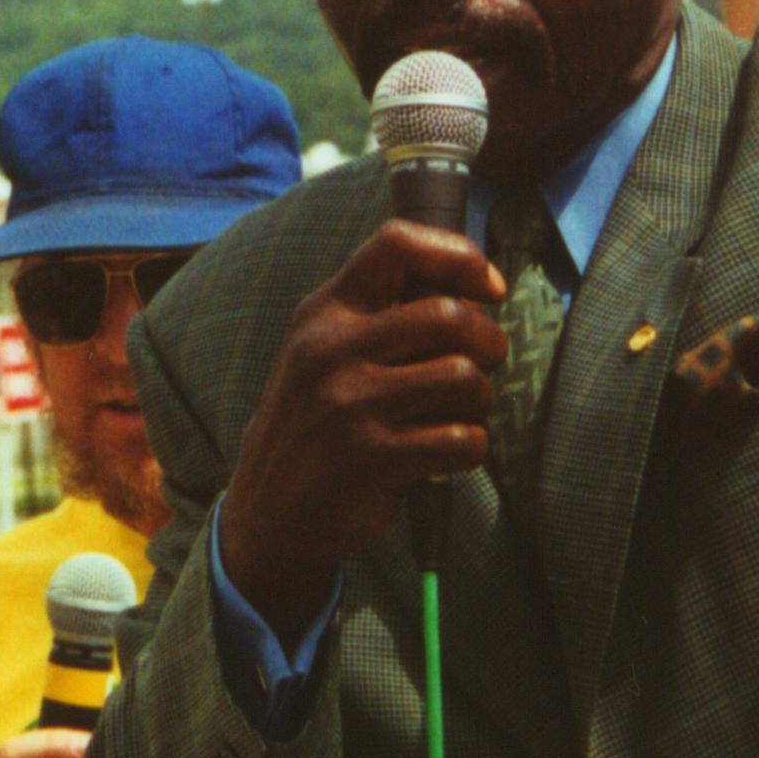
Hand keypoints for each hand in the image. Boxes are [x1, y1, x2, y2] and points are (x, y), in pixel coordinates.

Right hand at [214, 220, 508, 638]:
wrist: (269, 512)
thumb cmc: (318, 421)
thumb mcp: (324, 352)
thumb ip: (381, 315)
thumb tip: (477, 289)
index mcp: (325, 313)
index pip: (396, 245)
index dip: (459, 257)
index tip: (489, 290)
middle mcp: (333, 350)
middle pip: (451, 316)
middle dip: (489, 343)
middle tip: (481, 368)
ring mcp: (351, 405)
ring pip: (465, 377)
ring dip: (479, 401)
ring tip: (457, 415)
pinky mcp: (374, 458)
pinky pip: (463, 439)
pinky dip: (471, 448)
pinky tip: (446, 456)